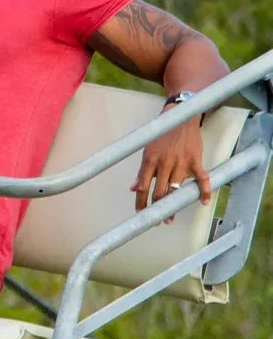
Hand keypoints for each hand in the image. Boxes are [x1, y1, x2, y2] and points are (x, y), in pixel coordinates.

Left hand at [131, 109, 210, 223]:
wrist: (180, 118)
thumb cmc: (162, 136)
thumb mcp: (148, 151)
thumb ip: (142, 171)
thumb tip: (133, 188)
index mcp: (150, 160)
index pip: (143, 186)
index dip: (141, 202)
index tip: (140, 213)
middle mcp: (165, 163)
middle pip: (160, 192)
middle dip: (157, 209)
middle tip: (156, 220)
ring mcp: (181, 163)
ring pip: (176, 189)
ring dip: (173, 206)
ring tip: (170, 218)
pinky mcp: (195, 160)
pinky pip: (201, 179)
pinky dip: (204, 191)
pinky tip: (203, 202)